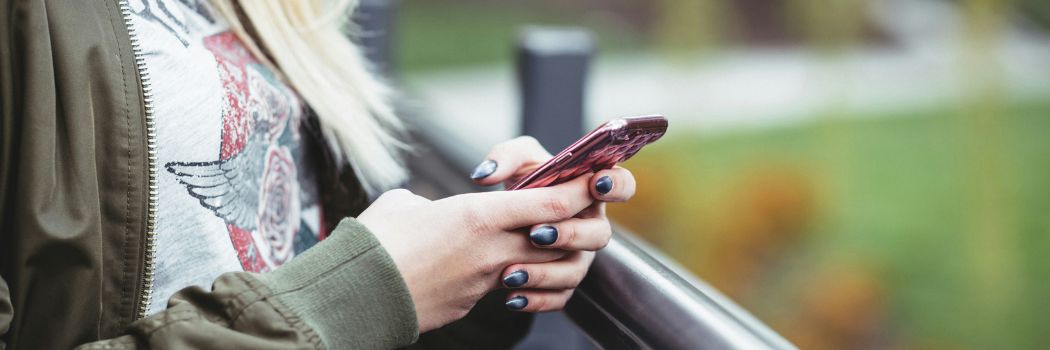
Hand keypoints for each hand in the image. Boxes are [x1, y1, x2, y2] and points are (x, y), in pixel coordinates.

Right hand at [358, 175, 592, 331]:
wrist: (355, 296)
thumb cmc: (374, 241)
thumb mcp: (405, 204)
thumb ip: (433, 202)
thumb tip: (432, 211)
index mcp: (478, 216)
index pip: (550, 203)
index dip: (578, 191)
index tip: (593, 179)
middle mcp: (491, 250)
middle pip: (557, 237)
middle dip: (572, 224)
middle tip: (571, 211)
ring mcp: (485, 281)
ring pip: (539, 266)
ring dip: (546, 256)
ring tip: (535, 243)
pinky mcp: (472, 303)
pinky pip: (508, 288)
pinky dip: (515, 278)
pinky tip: (501, 271)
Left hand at [469, 136, 636, 311]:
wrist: (502, 219)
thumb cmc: (521, 182)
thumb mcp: (514, 161)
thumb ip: (504, 157)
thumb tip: (485, 175)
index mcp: (590, 191)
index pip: (622, 185)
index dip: (616, 185)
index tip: (595, 184)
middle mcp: (590, 226)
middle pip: (600, 235)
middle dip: (570, 234)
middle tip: (536, 233)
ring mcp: (579, 257)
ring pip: (575, 271)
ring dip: (545, 273)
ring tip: (511, 272)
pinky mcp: (562, 283)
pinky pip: (558, 298)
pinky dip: (535, 300)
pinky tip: (511, 297)